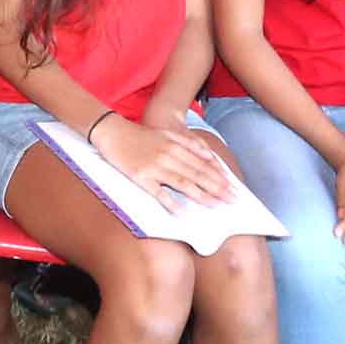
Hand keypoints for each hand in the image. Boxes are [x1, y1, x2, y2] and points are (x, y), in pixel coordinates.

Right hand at [97, 115, 233, 204]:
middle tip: (232, 200)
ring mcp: (154, 167)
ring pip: (182, 183)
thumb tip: (209, 155)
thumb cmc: (140, 134)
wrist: (112, 131)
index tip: (232, 188)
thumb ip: (189, 143)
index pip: (202, 165)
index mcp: (175, 146)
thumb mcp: (166, 133)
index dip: (219, 177)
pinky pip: (157, 192)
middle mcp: (168, 156)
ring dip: (200, 195)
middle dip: (217, 188)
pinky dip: (169, 202)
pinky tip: (181, 212)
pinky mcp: (139, 176)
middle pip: (197, 175)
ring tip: (215, 206)